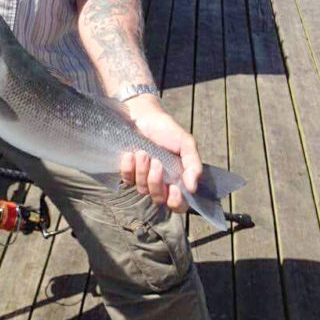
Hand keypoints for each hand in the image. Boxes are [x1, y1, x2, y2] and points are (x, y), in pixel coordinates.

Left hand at [120, 95, 201, 212]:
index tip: (174, 189)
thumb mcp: (185, 143)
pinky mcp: (128, 171)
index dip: (176, 202)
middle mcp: (160, 182)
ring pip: (142, 189)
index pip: (178, 204)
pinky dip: (128, 168)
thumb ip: (193, 165)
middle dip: (156, 182)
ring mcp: (142, 178)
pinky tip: (130, 154)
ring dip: (142, 171)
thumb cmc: (166, 129)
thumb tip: (192, 188)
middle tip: (156, 162)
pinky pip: (127, 179)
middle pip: (158, 198)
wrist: (144, 115)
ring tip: (143, 152)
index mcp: (177, 179)